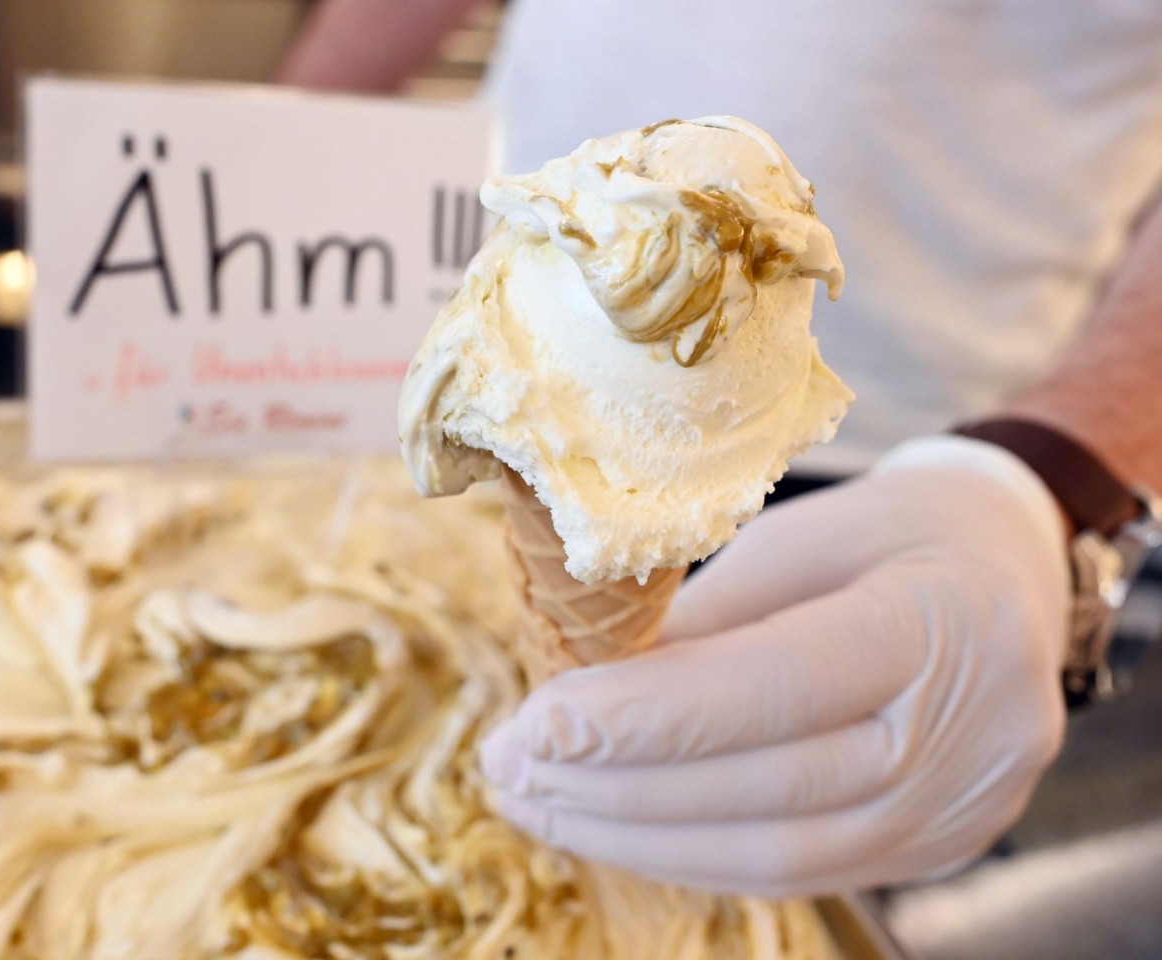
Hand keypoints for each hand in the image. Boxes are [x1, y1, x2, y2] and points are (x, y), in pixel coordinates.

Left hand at [480, 436, 1072, 895]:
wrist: (1013, 569)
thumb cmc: (895, 533)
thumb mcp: (801, 539)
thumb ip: (707, 624)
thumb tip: (588, 698)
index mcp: (940, 620)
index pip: (774, 687)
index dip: (646, 717)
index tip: (538, 723)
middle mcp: (969, 732)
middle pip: (768, 789)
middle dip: (617, 788)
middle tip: (510, 766)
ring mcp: (961, 807)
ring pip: (777, 856)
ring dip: (637, 839)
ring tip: (538, 805)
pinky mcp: (937, 847)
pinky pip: (799, 874)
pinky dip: (692, 855)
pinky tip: (611, 828)